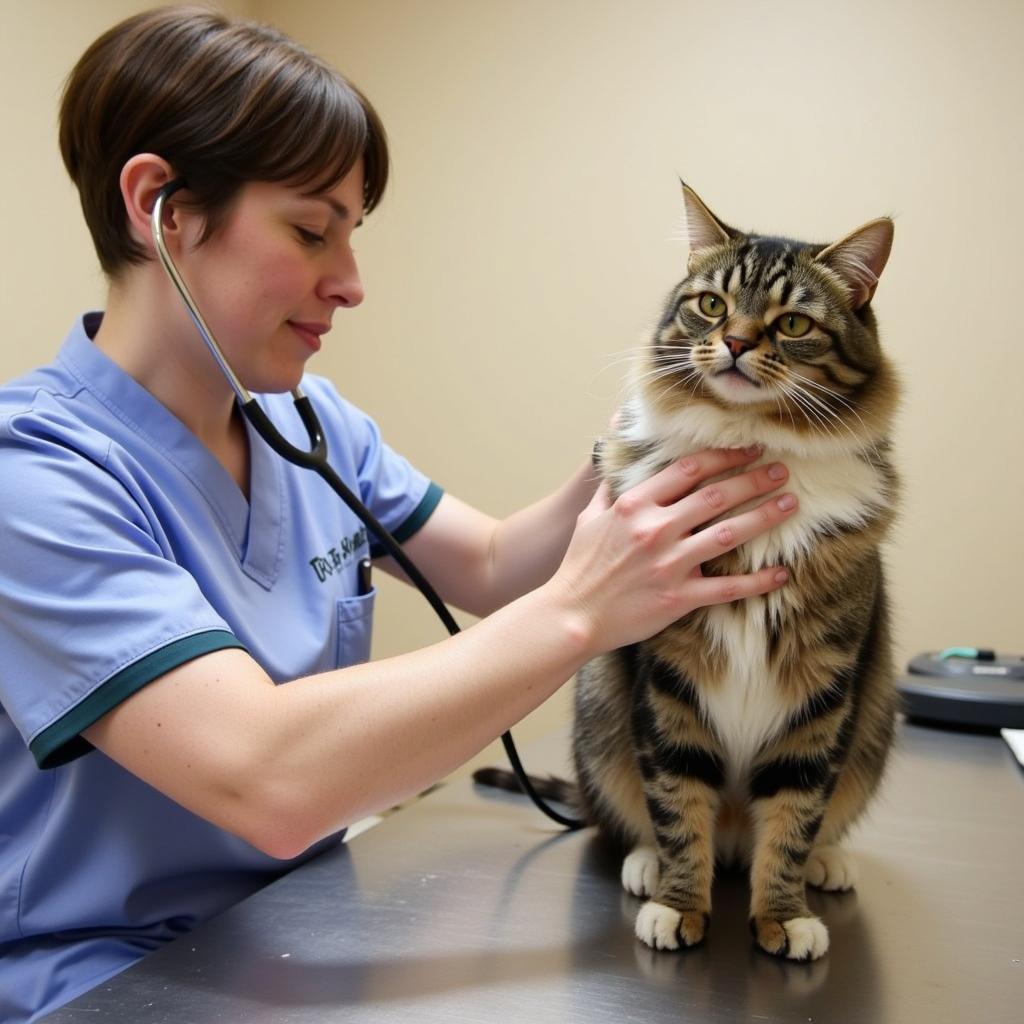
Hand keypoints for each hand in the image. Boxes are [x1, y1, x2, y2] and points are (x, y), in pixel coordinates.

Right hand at [551, 447, 796, 654]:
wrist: (572, 615)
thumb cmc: (579, 566)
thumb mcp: (590, 517)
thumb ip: (611, 487)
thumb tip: (616, 456)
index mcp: (635, 505)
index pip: (688, 470)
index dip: (723, 456)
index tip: (748, 450)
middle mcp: (656, 529)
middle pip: (716, 495)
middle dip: (754, 480)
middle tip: (781, 471)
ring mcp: (669, 564)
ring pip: (729, 534)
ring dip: (764, 517)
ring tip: (790, 505)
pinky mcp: (679, 598)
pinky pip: (728, 588)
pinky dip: (758, 581)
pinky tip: (782, 574)